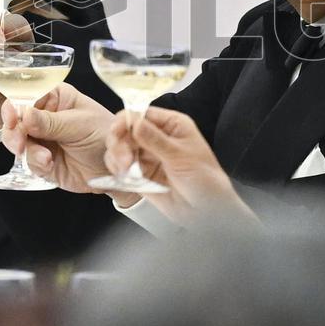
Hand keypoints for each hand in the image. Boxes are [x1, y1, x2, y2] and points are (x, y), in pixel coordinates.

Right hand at [2, 83, 136, 202]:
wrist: (116, 168)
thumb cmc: (105, 135)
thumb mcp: (79, 124)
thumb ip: (50, 122)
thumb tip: (24, 114)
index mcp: (54, 98)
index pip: (25, 96)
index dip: (14, 106)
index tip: (11, 117)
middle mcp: (44, 116)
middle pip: (15, 120)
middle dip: (14, 133)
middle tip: (20, 144)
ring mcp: (41, 139)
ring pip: (17, 142)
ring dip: (27, 151)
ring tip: (45, 158)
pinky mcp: (41, 160)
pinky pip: (28, 161)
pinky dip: (35, 163)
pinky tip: (49, 164)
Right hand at [104, 107, 255, 225]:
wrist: (207, 212)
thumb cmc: (205, 180)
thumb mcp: (181, 157)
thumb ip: (155, 140)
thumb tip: (135, 122)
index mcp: (171, 125)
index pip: (142, 113)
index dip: (126, 120)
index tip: (117, 132)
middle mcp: (157, 137)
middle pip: (126, 130)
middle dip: (119, 143)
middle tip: (124, 160)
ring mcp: (147, 155)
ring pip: (120, 148)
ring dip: (117, 157)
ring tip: (126, 171)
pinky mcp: (140, 174)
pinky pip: (120, 166)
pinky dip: (117, 170)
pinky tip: (125, 178)